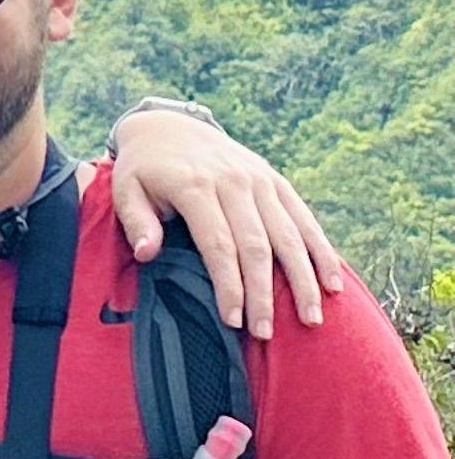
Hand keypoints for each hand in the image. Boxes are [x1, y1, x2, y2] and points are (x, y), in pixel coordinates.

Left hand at [106, 109, 341, 339]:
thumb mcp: (125, 189)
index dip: (229, 285)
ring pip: (289, 235)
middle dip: (264, 293)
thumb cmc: (144, 169)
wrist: (169, 126)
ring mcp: (260, 180)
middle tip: (267, 333)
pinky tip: (333, 284)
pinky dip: (321, 252)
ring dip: (303, 280)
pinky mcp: (276, 181)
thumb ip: (137, 222)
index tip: (234, 320)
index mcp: (195, 186)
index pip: (218, 245)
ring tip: (311, 319)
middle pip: (257, 246)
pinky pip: (305, 219)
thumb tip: (148, 254)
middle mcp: (234, 182)